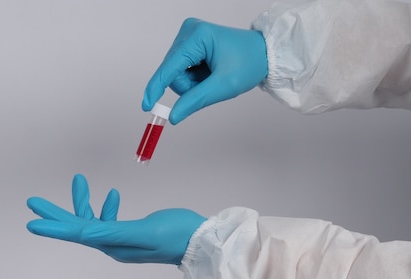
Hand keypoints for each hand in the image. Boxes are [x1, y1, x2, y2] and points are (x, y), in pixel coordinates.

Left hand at [26, 174, 206, 264]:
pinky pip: (109, 219)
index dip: (54, 226)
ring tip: (78, 179)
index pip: (77, 233)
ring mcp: (121, 239)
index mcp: (113, 245)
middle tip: (33, 202)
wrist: (200, 240)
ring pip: (92, 220)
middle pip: (77, 227)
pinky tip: (112, 194)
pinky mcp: (131, 232)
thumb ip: (115, 232)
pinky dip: (106, 206)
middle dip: (56, 213)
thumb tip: (84, 233)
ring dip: (83, 201)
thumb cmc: (177, 235)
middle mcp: (113, 244)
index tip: (31, 222)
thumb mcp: (145, 232)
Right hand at [142, 18, 267, 123]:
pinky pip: (181, 69)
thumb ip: (195, 101)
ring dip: (192, 83)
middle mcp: (189, 31)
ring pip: (175, 73)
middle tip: (209, 86)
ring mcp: (188, 35)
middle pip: (172, 72)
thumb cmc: (249, 63)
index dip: (156, 88)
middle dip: (188, 86)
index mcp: (198, 37)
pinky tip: (208, 72)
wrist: (263, 53)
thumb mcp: (223, 86)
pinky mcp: (189, 42)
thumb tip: (173, 116)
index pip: (169, 67)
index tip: (147, 106)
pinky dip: (194, 77)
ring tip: (212, 77)